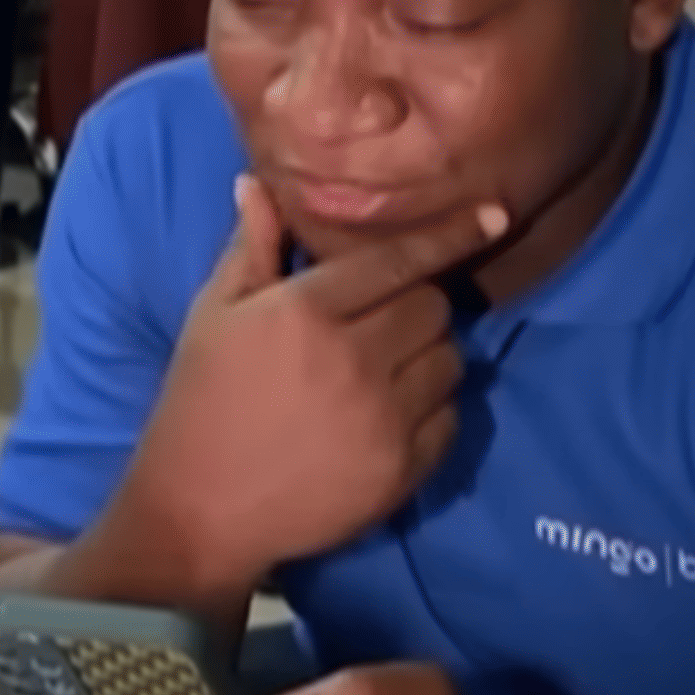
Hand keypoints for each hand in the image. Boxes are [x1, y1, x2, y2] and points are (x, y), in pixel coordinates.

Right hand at [112, 174, 504, 592]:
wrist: (200, 510)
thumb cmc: (202, 401)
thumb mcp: (214, 314)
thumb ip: (252, 248)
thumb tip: (258, 184)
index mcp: (308, 310)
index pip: (399, 260)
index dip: (450, 235)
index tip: (493, 215)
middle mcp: (356, 358)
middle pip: (434, 307)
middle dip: (416, 305)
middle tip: (380, 324)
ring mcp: (385, 417)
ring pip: (451, 359)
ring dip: (429, 356)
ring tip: (385, 371)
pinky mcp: (402, 469)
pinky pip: (451, 418)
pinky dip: (433, 410)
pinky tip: (390, 416)